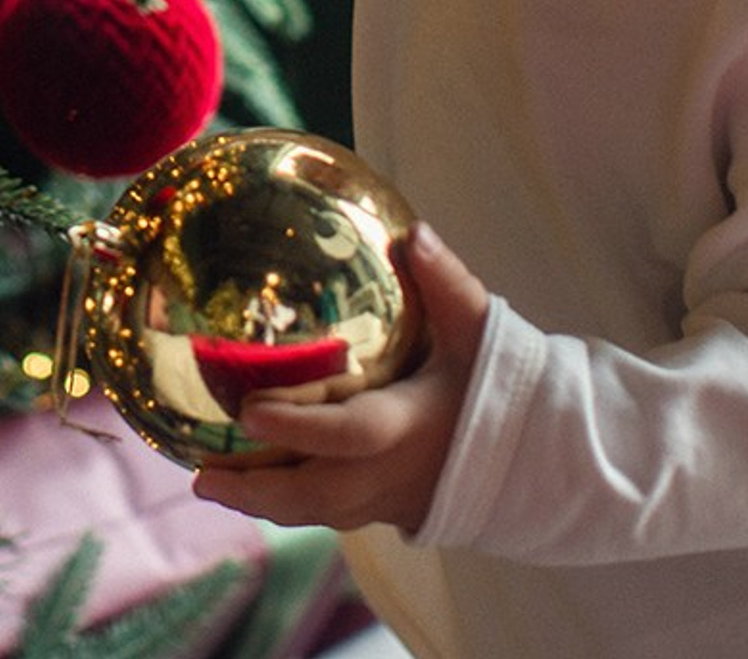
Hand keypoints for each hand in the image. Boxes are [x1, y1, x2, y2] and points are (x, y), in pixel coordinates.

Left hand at [192, 222, 488, 534]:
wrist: (546, 455)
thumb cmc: (505, 385)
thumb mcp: (480, 329)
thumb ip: (446, 282)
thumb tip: (413, 232)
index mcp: (413, 427)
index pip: (349, 433)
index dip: (299, 426)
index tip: (247, 410)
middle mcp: (396, 473)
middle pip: (320, 495)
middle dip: (259, 492)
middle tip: (200, 477)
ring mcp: (393, 500)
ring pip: (321, 513)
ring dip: (265, 505)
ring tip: (207, 484)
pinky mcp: (392, 510)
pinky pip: (333, 515)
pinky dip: (292, 505)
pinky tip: (252, 486)